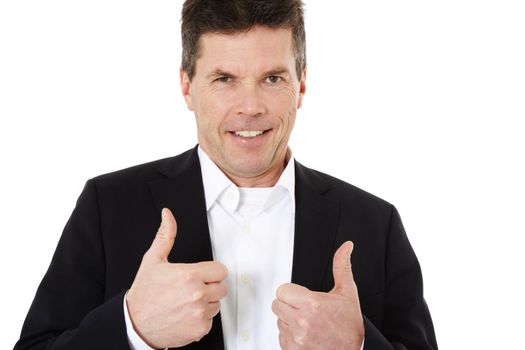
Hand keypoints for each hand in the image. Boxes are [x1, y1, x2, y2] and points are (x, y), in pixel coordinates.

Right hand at [126, 208, 227, 348]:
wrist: (135, 323)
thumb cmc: (144, 293)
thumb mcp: (153, 260)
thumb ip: (166, 235)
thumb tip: (168, 216)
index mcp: (190, 275)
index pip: (221, 270)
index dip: (211, 272)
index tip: (201, 275)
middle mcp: (197, 295)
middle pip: (222, 287)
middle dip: (210, 286)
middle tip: (192, 288)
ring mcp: (199, 313)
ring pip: (217, 304)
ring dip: (206, 302)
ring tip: (186, 301)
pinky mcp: (199, 329)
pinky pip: (210, 319)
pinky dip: (201, 318)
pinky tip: (186, 313)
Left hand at [272, 241, 363, 349]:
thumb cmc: (349, 325)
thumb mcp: (347, 293)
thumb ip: (342, 266)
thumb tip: (346, 247)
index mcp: (312, 304)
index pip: (281, 290)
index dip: (292, 292)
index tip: (303, 297)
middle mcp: (301, 322)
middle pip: (277, 304)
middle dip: (289, 305)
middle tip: (306, 310)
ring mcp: (296, 338)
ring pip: (279, 321)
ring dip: (290, 321)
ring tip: (309, 323)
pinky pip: (281, 337)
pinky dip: (290, 336)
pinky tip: (306, 335)